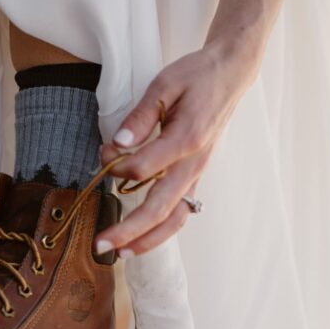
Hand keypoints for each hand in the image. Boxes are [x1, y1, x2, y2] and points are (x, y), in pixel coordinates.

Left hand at [95, 40, 260, 256]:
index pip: (146, 168)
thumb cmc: (195, 77)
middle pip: (160, 208)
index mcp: (186, 138)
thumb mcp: (164, 84)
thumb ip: (140, 116)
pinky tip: (140, 241)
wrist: (229, 75)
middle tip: (100, 245)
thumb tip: (117, 144)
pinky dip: (160, 231)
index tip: (102, 156)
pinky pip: (180, 213)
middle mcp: (194, 163)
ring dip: (146, 240)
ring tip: (119, 254)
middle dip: (128, 231)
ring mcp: (197, 174)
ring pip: (174, 219)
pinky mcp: (195, 177)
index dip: (118, 168)